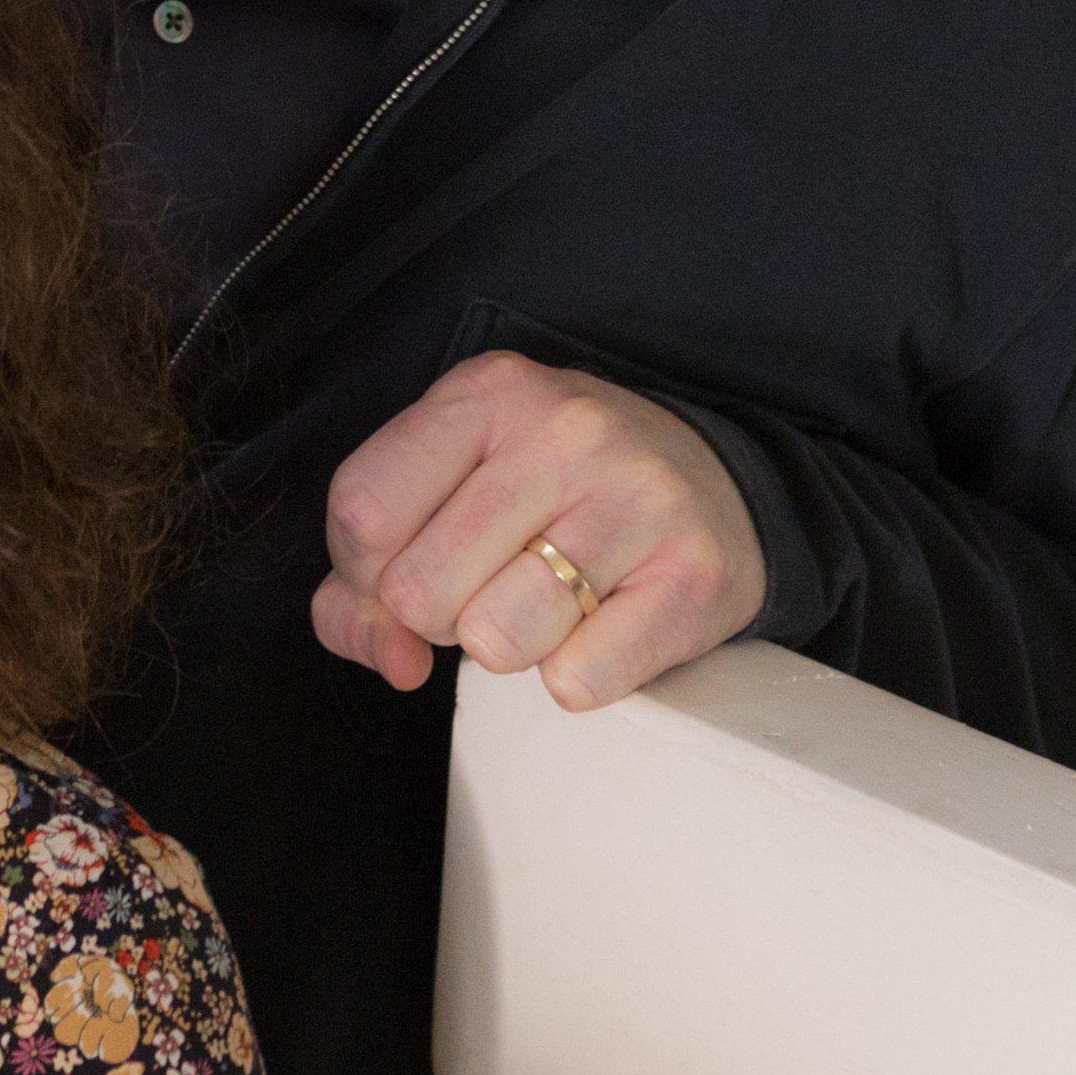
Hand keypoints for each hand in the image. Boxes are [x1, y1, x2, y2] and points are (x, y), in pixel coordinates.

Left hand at [313, 350, 768, 710]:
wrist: (715, 483)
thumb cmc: (553, 493)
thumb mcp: (451, 487)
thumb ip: (367, 580)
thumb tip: (389, 657)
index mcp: (487, 393)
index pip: (361, 510)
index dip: (363, 571)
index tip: (407, 567)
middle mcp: (564, 431)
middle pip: (419, 588)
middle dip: (436, 616)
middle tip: (487, 584)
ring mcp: (635, 499)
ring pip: (494, 640)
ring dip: (505, 647)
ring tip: (544, 603)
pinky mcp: (693, 577)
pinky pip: (577, 681)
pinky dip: (575, 676)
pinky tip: (600, 627)